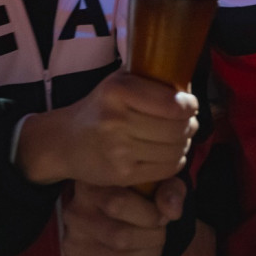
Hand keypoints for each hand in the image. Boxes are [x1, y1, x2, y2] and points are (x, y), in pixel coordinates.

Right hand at [16, 71, 197, 185]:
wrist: (64, 142)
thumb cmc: (99, 108)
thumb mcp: (118, 83)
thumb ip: (150, 80)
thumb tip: (188, 86)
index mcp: (118, 91)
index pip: (172, 103)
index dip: (189, 105)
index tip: (190, 105)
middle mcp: (117, 120)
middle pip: (176, 128)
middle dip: (190, 125)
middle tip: (189, 123)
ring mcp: (119, 150)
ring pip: (174, 149)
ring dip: (185, 143)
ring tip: (179, 138)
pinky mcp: (122, 174)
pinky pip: (166, 169)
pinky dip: (176, 161)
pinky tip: (170, 154)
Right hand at [62, 178, 186, 255]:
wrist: (105, 212)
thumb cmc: (136, 194)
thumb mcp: (154, 183)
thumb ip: (168, 190)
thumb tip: (171, 212)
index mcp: (92, 186)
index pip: (118, 204)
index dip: (150, 215)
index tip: (163, 217)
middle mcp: (75, 215)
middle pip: (121, 237)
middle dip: (153, 239)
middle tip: (160, 234)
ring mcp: (72, 243)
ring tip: (154, 247)